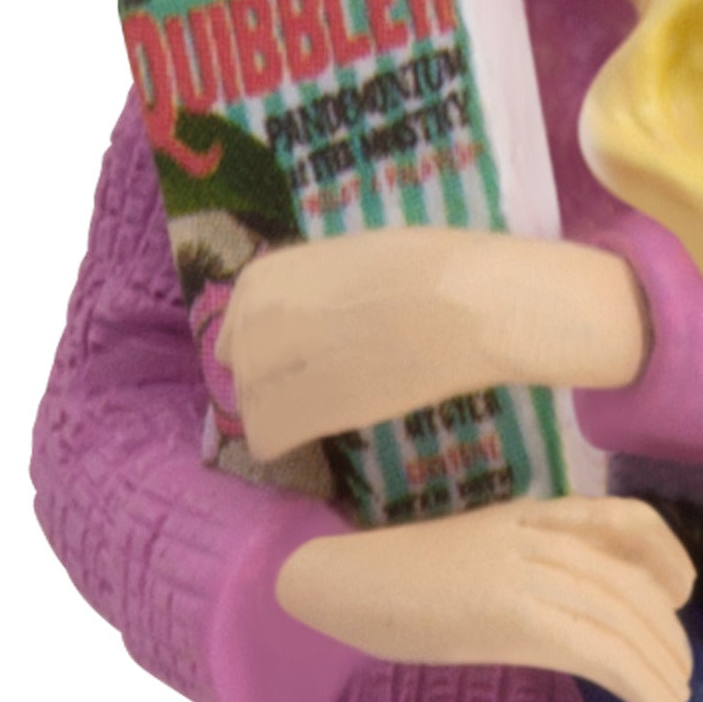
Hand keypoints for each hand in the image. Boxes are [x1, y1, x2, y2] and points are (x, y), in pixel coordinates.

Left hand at [224, 229, 647, 460]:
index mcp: (264, 276)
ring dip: (286, 414)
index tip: (309, 354)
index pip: (238, 331)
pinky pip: (269, 441)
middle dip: (279, 383)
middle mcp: (252, 320)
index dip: (273, 348)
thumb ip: (311, 290)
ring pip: (253, 411)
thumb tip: (313, 315)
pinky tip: (330, 430)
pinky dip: (292, 442)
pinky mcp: (297, 413)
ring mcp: (268, 368)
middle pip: (244, 375)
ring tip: (338, 405)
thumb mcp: (347, 259)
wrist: (463, 302)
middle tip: (329, 385)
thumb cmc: (426, 266)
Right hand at [275, 497, 695, 701]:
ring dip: (660, 662)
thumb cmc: (405, 578)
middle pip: (630, 580)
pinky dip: (637, 679)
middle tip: (682, 671)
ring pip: (621, 616)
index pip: (626, 518)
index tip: (682, 593)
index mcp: (533, 514)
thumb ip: (534, 563)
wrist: (346, 582)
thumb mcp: (484, 554)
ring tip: (675, 697)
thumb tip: (587, 605)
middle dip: (667, 631)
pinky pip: (597, 648)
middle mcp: (539, 535)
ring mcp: (526, 572)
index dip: (666, 556)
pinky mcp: (514, 614)